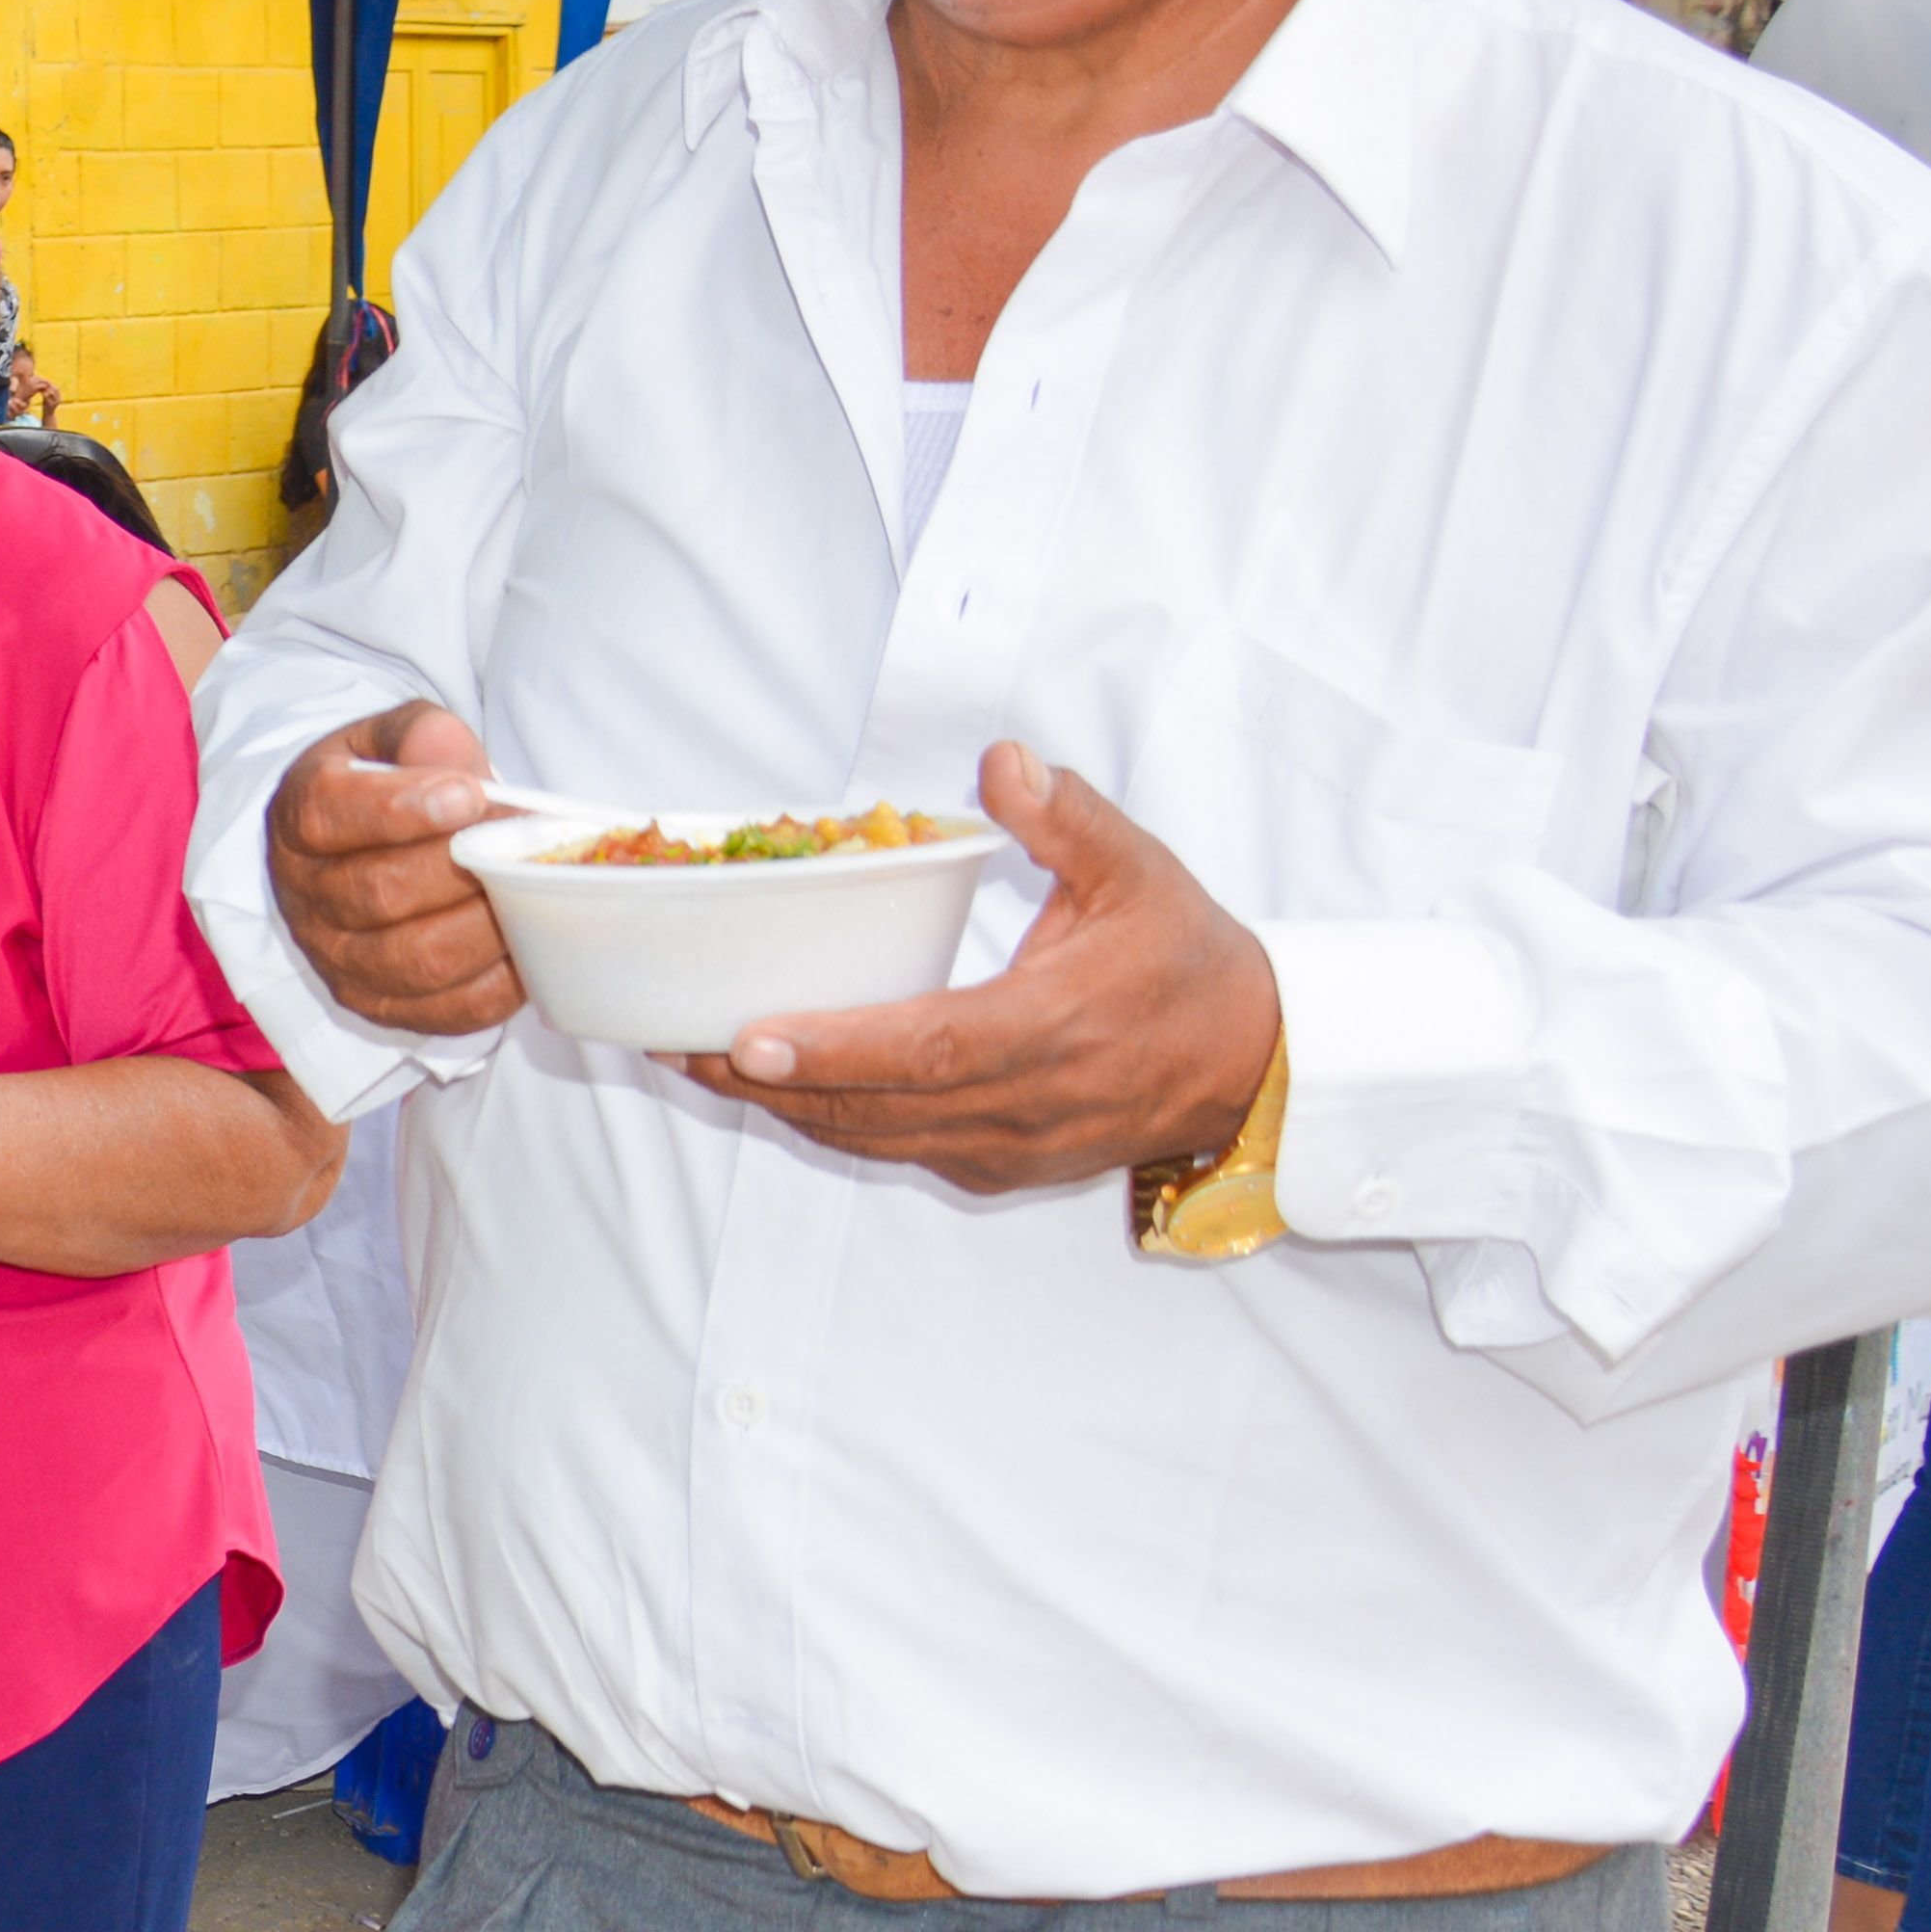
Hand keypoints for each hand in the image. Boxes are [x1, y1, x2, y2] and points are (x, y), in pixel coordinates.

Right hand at [265, 700, 520, 1035]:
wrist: (357, 851)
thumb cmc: (382, 788)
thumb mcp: (389, 740)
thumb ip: (419, 735)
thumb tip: (453, 756)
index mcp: (298, 818)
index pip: (329, 816)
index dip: (400, 808)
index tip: (468, 795)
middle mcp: (306, 897)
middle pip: (381, 893)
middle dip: (464, 868)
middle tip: (521, 842)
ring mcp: (339, 960)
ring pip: (419, 960)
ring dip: (489, 925)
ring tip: (532, 889)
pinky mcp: (382, 1006)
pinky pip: (449, 1010)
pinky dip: (501, 980)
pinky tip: (527, 939)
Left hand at [674, 742, 1279, 1192]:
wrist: (1256, 1066)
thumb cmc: (1190, 963)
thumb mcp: (1142, 871)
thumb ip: (1066, 817)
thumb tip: (1002, 762)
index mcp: (1052, 1029)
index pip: (925, 1050)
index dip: (833, 1047)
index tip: (747, 1035)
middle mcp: (1024, 1105)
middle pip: (873, 1107)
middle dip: (766, 1080)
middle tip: (675, 1043)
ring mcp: (1009, 1150)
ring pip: (873, 1138)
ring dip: (782, 1106)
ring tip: (694, 1062)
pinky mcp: (1000, 1170)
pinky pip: (896, 1151)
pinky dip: (829, 1122)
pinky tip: (772, 1086)